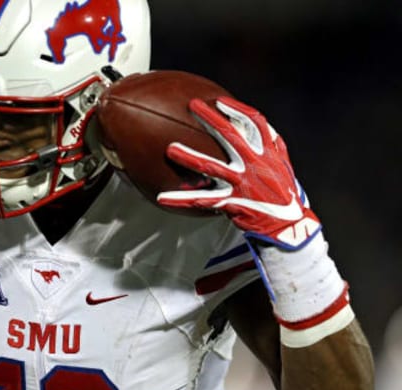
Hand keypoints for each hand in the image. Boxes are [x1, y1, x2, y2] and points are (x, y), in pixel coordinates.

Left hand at [156, 96, 319, 249]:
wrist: (289, 225)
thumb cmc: (283, 192)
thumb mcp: (282, 164)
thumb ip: (271, 145)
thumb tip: (260, 126)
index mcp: (268, 153)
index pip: (256, 123)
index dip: (238, 110)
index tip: (220, 101)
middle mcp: (255, 164)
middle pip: (231, 136)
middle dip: (211, 119)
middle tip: (192, 105)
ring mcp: (243, 184)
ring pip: (213, 168)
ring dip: (190, 157)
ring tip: (169, 149)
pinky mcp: (232, 203)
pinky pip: (202, 201)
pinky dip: (181, 200)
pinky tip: (162, 198)